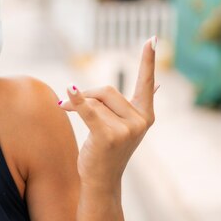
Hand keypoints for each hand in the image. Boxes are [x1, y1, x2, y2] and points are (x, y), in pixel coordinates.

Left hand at [58, 37, 157, 190]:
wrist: (100, 181)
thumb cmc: (107, 150)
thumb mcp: (119, 125)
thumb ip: (124, 106)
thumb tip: (141, 87)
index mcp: (145, 115)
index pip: (147, 83)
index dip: (148, 61)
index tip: (152, 39)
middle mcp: (140, 121)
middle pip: (106, 91)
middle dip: (85, 96)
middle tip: (68, 105)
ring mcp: (127, 130)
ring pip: (93, 102)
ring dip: (76, 105)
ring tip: (68, 113)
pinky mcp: (108, 137)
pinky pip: (87, 112)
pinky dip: (76, 101)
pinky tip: (68, 92)